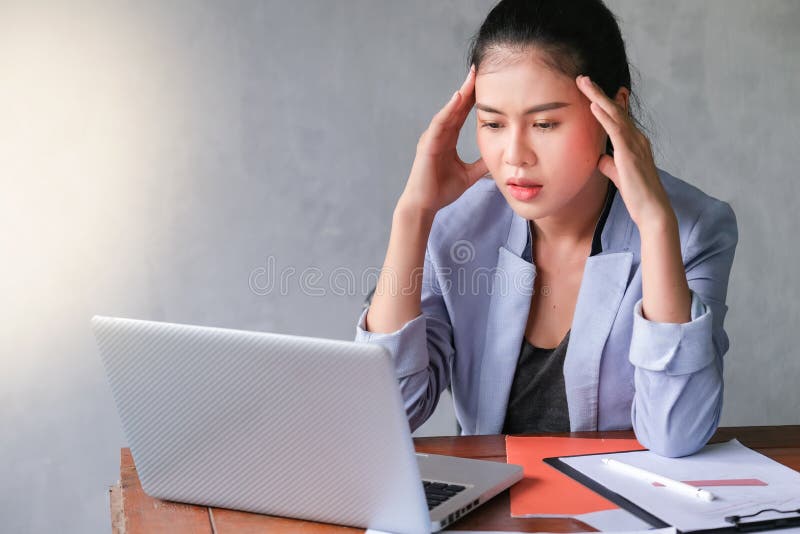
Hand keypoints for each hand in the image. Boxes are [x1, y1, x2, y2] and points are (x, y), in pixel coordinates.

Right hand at [399, 65, 488, 213]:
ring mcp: (432, 137)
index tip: (487, 81)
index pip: (462, 113)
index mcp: (448, 139)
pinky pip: (439, 123)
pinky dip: (448, 110)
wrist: (424, 205)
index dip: (474, 98)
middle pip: (455, 106)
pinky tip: (458, 98)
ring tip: (471, 77)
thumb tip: (498, 158)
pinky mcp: (427, 145)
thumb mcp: (469, 175)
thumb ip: (481, 164)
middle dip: (468, 88)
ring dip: (460, 94)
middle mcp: (439, 134)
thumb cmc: (441, 190)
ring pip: (448, 111)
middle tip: (479, 68)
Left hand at [576, 75, 673, 229]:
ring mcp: (635, 145)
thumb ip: (610, 165)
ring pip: (615, 115)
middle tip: (583, 78)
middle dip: (598, 93)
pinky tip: (593, 105)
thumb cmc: (637, 195)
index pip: (619, 118)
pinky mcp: (630, 154)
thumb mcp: (619, 175)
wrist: (652, 210)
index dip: (606, 102)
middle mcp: (637, 139)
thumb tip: (600, 158)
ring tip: (583, 83)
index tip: (593, 90)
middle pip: (615, 110)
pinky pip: (615, 131)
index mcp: (635, 143)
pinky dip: (604, 116)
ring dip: (598, 97)